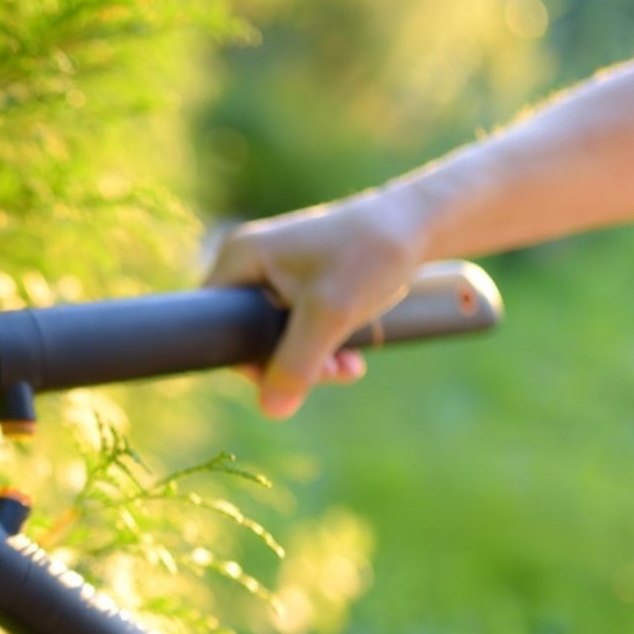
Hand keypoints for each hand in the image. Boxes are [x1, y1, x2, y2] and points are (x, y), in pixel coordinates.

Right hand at [206, 189, 431, 417]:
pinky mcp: (297, 281)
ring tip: (346, 367)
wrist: (419, 222)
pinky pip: (294, 326)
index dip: (245, 359)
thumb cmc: (371, 254)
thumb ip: (297, 364)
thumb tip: (271, 411)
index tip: (286, 375)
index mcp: (239, 258)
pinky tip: (349, 357)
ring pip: (274, 336)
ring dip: (310, 360)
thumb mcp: (331, 314)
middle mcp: (248, 262)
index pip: (213, 325)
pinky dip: (320, 346)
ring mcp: (273, 271)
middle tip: (329, 372)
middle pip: (246, 335)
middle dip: (288, 363)